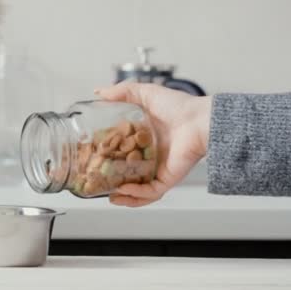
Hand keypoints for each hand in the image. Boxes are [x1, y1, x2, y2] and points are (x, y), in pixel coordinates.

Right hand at [95, 83, 211, 206]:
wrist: (199, 121)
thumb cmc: (178, 106)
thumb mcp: (144, 93)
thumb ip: (120, 92)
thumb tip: (98, 91)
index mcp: (143, 137)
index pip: (120, 149)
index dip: (106, 154)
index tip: (91, 156)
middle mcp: (150, 155)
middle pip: (127, 171)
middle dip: (112, 180)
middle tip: (97, 180)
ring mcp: (158, 169)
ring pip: (139, 189)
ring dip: (124, 196)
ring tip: (110, 197)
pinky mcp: (167, 178)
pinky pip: (150, 192)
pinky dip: (136, 195)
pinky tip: (123, 191)